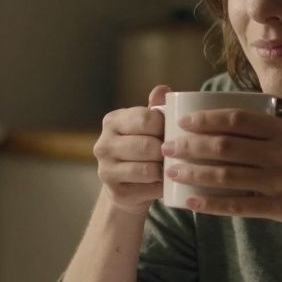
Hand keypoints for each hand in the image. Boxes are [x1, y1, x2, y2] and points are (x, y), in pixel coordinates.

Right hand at [93, 85, 168, 215]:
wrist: (129, 187)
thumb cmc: (143, 149)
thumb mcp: (148, 127)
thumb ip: (156, 108)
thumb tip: (163, 89)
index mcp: (112, 121)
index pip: (146, 119)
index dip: (166, 126)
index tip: (176, 131)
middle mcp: (103, 144)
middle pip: (147, 145)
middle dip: (167, 150)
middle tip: (177, 153)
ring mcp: (105, 170)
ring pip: (147, 169)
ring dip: (165, 170)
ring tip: (173, 167)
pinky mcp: (115, 192)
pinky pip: (148, 188)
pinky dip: (162, 186)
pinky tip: (166, 183)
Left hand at [159, 108, 281, 231]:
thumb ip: (268, 132)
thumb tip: (226, 124)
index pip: (237, 119)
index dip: (206, 119)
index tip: (183, 121)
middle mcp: (280, 154)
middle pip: (225, 146)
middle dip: (191, 146)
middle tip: (166, 147)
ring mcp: (279, 182)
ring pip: (226, 175)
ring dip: (194, 173)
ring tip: (172, 171)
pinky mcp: (279, 207)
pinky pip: (238, 205)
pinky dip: (212, 204)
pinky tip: (191, 202)